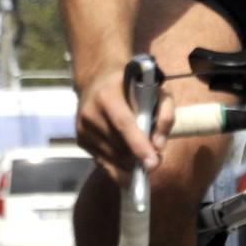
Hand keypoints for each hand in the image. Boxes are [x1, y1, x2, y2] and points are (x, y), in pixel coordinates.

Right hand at [74, 57, 172, 187]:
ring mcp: (82, 128)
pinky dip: (118, 165)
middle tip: (156, 159)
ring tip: (141, 154)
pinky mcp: (80, 140)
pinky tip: (128, 159)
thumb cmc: (132, 84)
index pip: (124, 124)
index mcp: (107, 95)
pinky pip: (102, 162)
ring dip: (130, 163)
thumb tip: (158, 146)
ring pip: (112, 158)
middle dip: (139, 158)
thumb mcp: (156, 90)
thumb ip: (165, 115)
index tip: (152, 164)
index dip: (139, 146)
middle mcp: (90, 113)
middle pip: (118, 147)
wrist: (97, 79)